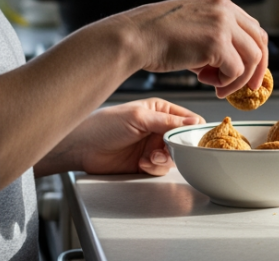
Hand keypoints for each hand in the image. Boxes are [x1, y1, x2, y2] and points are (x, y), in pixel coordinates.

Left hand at [44, 99, 203, 176]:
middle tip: (167, 149)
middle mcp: (159, 128)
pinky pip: (161, 169)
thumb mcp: (139, 118)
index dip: (193, 130)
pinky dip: (154, 168)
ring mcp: (152, 146)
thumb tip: (195, 122)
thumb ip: (168, 121)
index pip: (189, 119)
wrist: (83, 148)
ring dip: (164, 159)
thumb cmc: (105, 124)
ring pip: (174, 157)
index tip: (192, 139)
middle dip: (177, 148)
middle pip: (184, 141)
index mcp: (160, 110)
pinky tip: (141, 163)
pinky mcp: (146, 163)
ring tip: (149, 157)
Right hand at [112, 0, 268, 97]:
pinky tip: (208, 83)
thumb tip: (234, 64)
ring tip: (218, 87)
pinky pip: (236, 70)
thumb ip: (215, 39)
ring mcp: (222, 23)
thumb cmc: (155, 37)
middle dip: (257, 68)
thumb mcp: (192, 28)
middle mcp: (224, 7)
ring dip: (238, 79)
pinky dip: (227, 83)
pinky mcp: (217, 42)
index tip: (250, 72)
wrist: (134, 37)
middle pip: (259, 40)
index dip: (254, 52)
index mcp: (219, 0)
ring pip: (252, 57)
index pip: (251, 27)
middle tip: (250, 88)